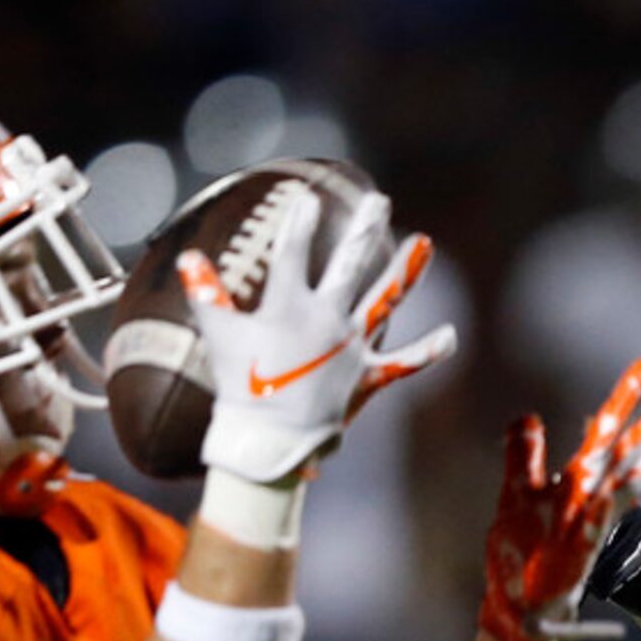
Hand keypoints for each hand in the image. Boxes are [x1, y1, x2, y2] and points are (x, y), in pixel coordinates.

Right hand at [179, 190, 455, 483]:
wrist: (271, 444)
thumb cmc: (241, 389)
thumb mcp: (221, 339)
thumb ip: (207, 295)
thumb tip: (189, 258)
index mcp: (289, 306)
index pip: (293, 252)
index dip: (298, 223)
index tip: (307, 197)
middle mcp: (327, 319)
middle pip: (349, 264)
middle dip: (365, 229)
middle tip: (379, 201)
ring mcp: (351, 348)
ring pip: (384, 301)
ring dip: (406, 270)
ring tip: (424, 243)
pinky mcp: (367, 378)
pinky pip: (403, 364)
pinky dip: (427, 351)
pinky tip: (451, 336)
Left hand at [478, 357, 640, 640]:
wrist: (517, 608)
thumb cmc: (520, 554)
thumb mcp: (515, 496)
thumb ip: (523, 455)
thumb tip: (529, 416)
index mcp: (577, 484)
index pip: (605, 432)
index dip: (625, 399)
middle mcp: (588, 501)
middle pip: (623, 453)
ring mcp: (586, 527)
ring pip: (623, 488)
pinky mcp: (577, 554)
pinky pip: (595, 528)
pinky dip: (606, 510)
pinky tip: (612, 494)